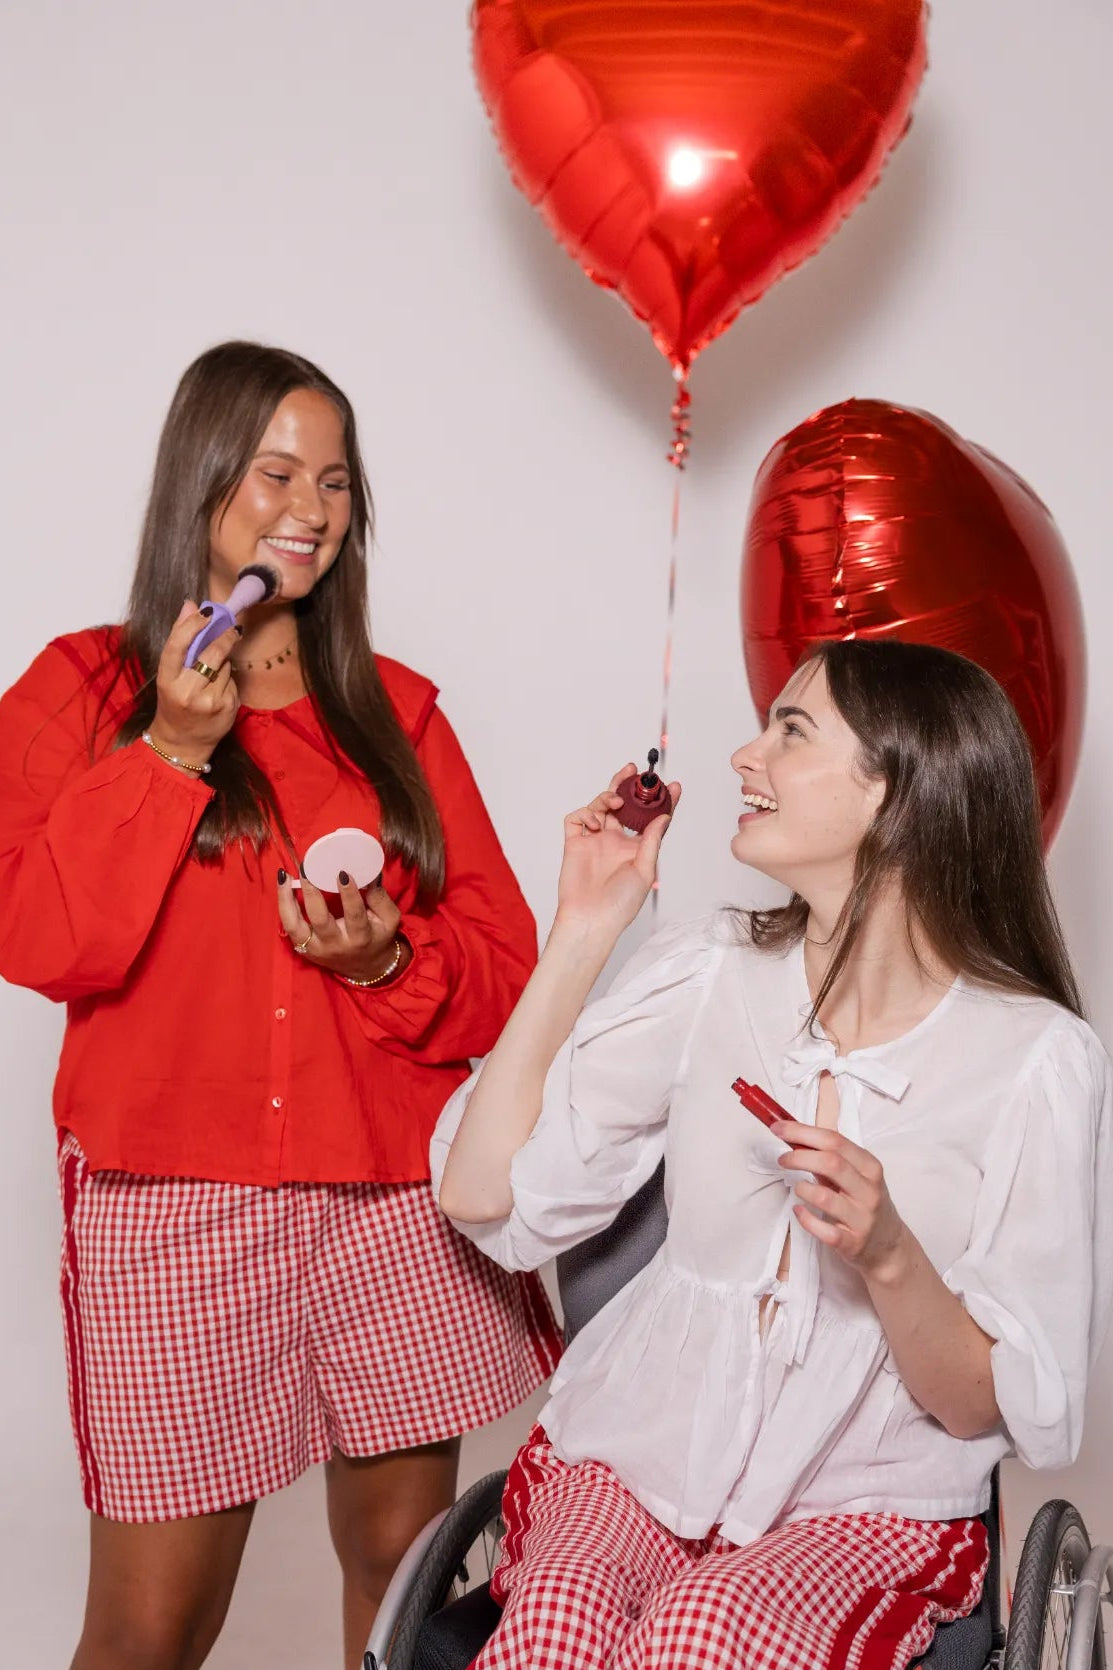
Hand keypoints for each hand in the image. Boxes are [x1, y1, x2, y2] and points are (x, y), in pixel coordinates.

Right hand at [150, 600, 239, 761]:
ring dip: (224, 663)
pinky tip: (219, 690)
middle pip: (211, 654)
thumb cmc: (174, 703)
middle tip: (232, 628)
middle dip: (224, 637)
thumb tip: (190, 605)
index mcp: (167, 681)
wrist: (182, 743)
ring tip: (213, 673)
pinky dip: (228, 680)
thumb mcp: (169, 676)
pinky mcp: (228, 707)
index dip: (191, 625)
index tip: (205, 612)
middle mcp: (187, 692)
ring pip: (225, 667)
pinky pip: (233, 682)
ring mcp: (210, 701)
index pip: (177, 647)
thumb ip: (180, 643)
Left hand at [276, 869, 409, 983]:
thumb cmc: (377, 937)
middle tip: (307, 869)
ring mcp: (316, 948)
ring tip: (284, 876)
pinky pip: (289, 927)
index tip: (342, 872)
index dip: (349, 894)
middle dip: (312, 892)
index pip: (354, 914)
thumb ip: (380, 896)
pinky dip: (284, 906)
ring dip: (287, 899)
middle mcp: (336, 945)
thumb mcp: (389, 919)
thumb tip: (369, 872)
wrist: (366, 968)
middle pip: (320, 920)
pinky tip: (283, 886)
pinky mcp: (304, 948)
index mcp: (360, 937)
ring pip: (295, 926)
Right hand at [555, 764, 680, 937]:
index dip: (660, 802)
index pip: (649, 818)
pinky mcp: (574, 844)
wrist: (591, 920)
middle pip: (622, 805)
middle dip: (627, 785)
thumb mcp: (645, 870)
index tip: (672, 786)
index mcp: (634, 848)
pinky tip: (595, 821)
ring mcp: (594, 841)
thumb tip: (663, 817)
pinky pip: (577, 818)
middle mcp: (614, 841)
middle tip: (635, 771)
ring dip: (608, 796)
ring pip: (600, 806)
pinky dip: (586, 812)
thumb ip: (651, 841)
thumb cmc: (620, 904)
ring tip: (616, 798)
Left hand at [775, 1121, 909, 1281]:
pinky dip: (805, 1218)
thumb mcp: (856, 1176)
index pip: (835, 1141)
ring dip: (802, 1188)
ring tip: (798, 1188)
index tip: (779, 1128)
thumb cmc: (864, 1203)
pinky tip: (799, 1211)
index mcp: (870, 1167)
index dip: (803, 1132)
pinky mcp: (852, 1242)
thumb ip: (830, 1159)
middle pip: (830, 1163)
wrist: (888, 1246)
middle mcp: (869, 1190)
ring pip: (824, 1196)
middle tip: (782, 1159)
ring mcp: (862, 1218)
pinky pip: (823, 1230)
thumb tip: (795, 1139)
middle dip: (799, 1157)